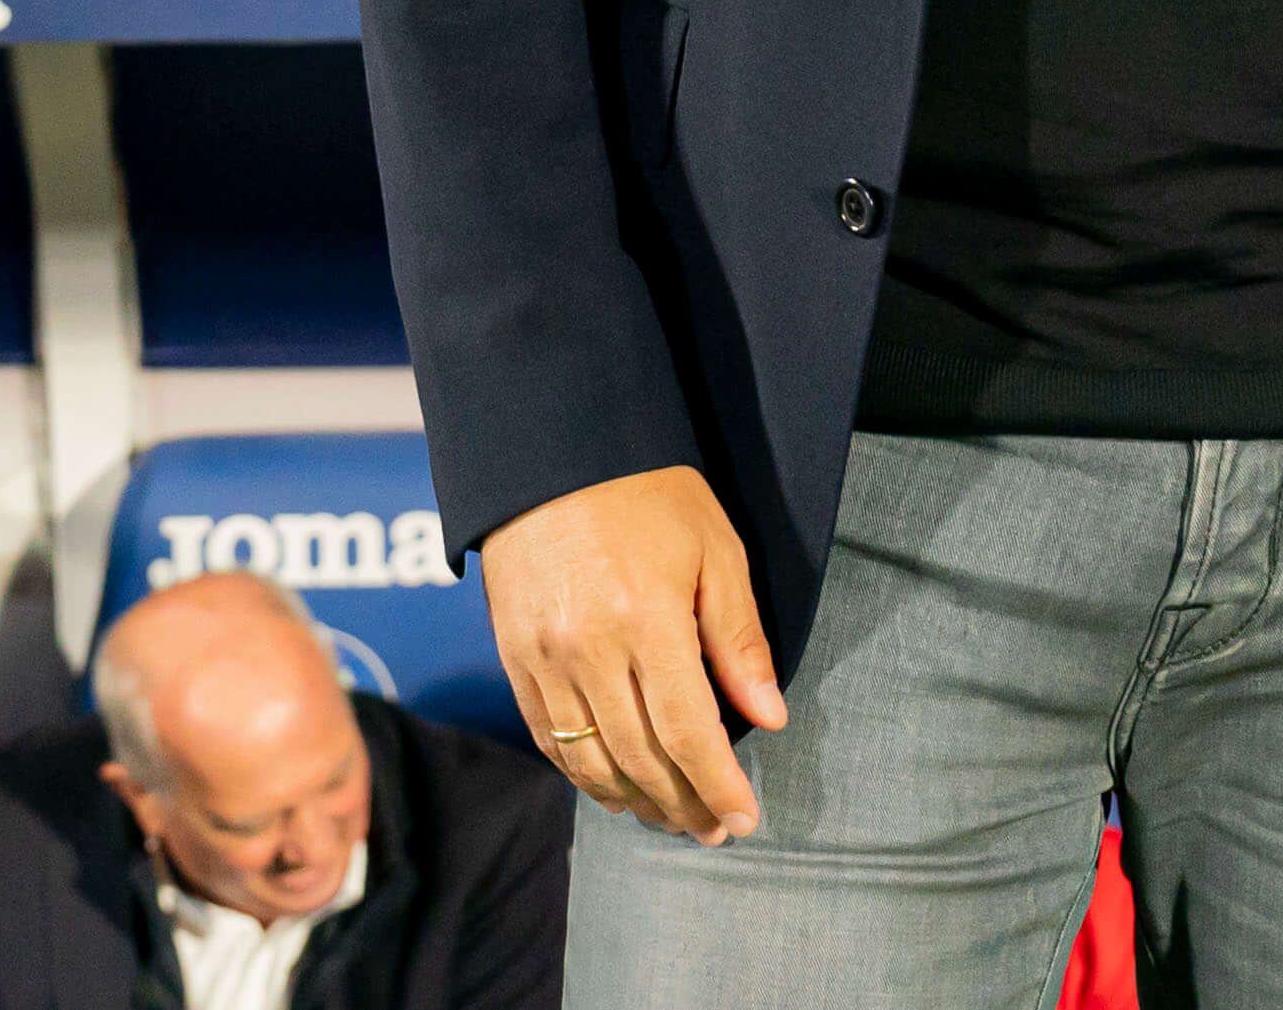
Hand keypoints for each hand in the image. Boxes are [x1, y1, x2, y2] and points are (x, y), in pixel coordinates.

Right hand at [486, 465, 787, 841]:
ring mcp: (544, 657)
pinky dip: (583, 774)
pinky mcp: (513, 656)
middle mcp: (589, 648)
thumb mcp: (715, 550)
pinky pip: (548, 735)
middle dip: (683, 804)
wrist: (553, 452)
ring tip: (672, 819)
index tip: (744, 818)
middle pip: (640, 757)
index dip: (719, 785)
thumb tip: (770, 719)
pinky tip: (614, 790)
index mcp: (647, 620)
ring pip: (591, 758)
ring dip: (636, 800)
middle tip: (713, 829)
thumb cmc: (647, 493)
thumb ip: (739, 640)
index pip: (689, 732)